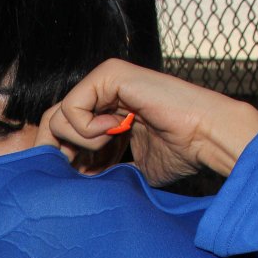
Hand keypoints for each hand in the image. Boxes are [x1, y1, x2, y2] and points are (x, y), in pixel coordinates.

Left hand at [36, 59, 257, 184]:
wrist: (206, 137)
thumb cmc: (180, 154)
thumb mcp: (127, 170)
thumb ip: (98, 169)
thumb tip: (68, 182)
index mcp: (106, 114)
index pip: (63, 133)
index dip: (65, 160)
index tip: (83, 179)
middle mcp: (102, 94)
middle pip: (52, 122)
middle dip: (59, 154)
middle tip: (80, 172)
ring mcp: (105, 81)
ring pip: (57, 117)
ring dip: (81, 144)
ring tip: (110, 147)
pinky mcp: (109, 75)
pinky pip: (71, 108)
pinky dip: (88, 131)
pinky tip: (116, 131)